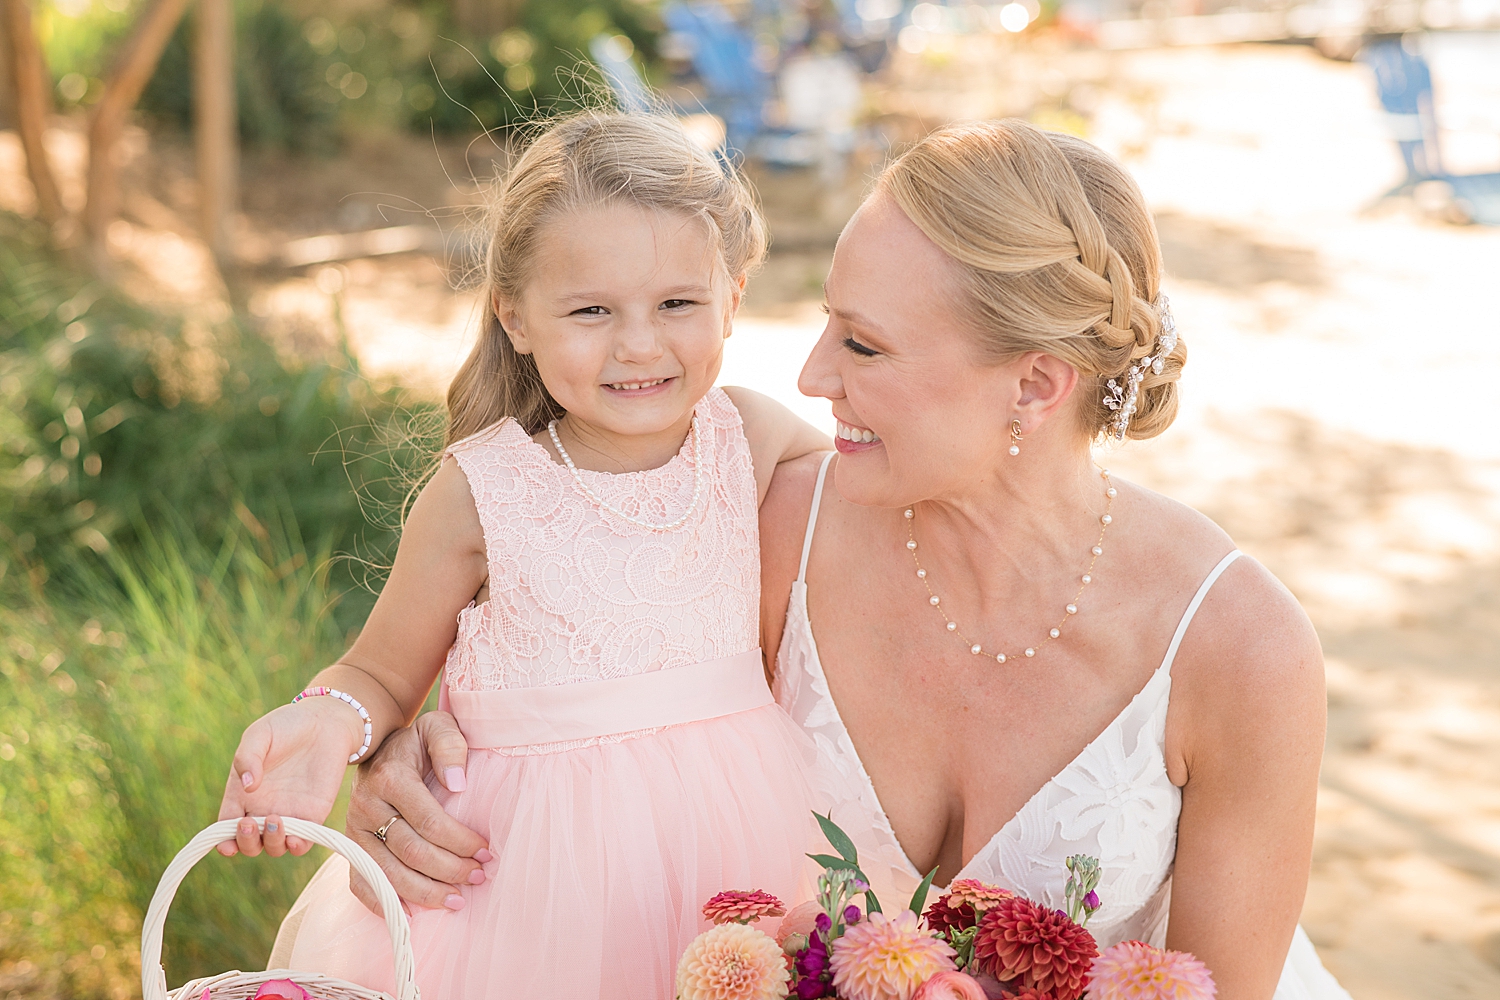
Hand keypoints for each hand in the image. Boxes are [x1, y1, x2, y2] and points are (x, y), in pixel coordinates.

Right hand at [216, 698, 363, 857]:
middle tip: (250, 822)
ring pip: (274, 846)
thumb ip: (248, 757)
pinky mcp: (313, 815)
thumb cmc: (286, 726)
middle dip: (246, 842)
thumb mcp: (261, 734)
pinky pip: (303, 841)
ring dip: (271, 842)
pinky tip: (295, 839)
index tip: (227, 843)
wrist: (325, 722)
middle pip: (248, 843)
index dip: (223, 840)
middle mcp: (262, 809)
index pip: (225, 827)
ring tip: (275, 820)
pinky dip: (297, 847)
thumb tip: (248, 786)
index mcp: (241, 794)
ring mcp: (288, 814)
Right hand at [345, 712, 489, 913]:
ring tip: (457, 900)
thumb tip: (458, 784)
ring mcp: (355, 830)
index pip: (429, 821)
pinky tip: (414, 913)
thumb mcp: (437, 726)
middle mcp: (367, 806)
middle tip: (479, 876)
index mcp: (390, 777)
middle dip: (449, 870)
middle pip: (411, 851)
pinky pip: (361, 882)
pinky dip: (385, 903)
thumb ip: (450, 745)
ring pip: (388, 873)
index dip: (460, 842)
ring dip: (425, 893)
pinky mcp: (351, 847)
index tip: (485, 851)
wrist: (377, 746)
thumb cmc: (418, 741)